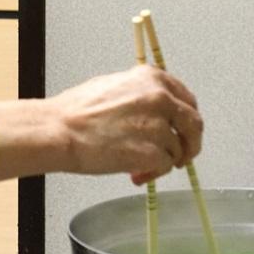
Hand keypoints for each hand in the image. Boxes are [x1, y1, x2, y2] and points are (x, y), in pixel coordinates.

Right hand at [50, 65, 202, 182]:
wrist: (60, 131)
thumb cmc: (77, 111)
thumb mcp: (114, 85)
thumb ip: (141, 94)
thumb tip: (155, 111)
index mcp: (152, 79)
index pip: (187, 99)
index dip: (186, 118)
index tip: (183, 129)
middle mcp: (160, 99)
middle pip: (193, 125)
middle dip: (189, 143)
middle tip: (181, 156)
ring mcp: (158, 126)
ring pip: (177, 150)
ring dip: (163, 161)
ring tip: (140, 167)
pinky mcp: (151, 152)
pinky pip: (164, 166)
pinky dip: (153, 173)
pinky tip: (135, 174)